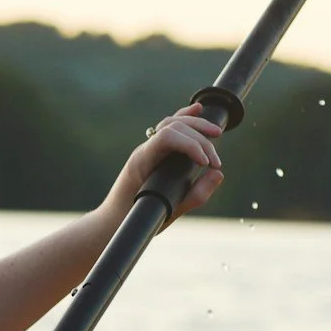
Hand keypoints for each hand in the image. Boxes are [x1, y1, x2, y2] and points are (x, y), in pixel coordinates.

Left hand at [106, 105, 225, 218]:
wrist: (112, 220)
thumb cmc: (134, 218)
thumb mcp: (167, 213)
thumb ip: (194, 196)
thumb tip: (218, 174)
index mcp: (141, 161)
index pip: (167, 137)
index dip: (191, 145)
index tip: (207, 164)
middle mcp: (144, 150)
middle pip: (173, 127)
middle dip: (199, 139)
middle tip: (216, 163)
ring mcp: (148, 149)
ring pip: (172, 124)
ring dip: (196, 125)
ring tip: (216, 133)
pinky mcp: (154, 152)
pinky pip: (170, 129)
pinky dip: (185, 119)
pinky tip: (199, 110)